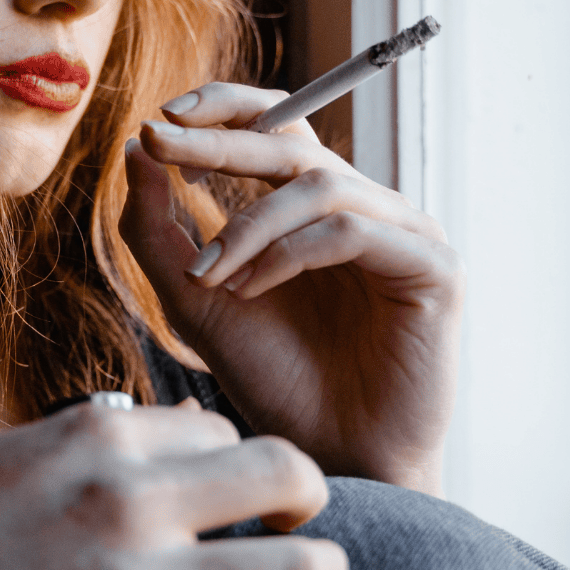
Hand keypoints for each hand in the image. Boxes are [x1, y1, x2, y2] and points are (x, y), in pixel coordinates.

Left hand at [119, 82, 461, 494]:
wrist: (331, 461)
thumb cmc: (275, 382)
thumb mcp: (196, 300)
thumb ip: (159, 231)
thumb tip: (136, 149)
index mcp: (315, 209)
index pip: (276, 127)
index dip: (223, 109)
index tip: (159, 121)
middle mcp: (364, 209)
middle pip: (294, 142)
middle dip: (218, 141)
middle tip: (161, 141)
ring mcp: (404, 234)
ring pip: (319, 185)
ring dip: (248, 224)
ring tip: (210, 273)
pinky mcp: (433, 268)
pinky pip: (352, 230)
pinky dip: (290, 253)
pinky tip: (251, 289)